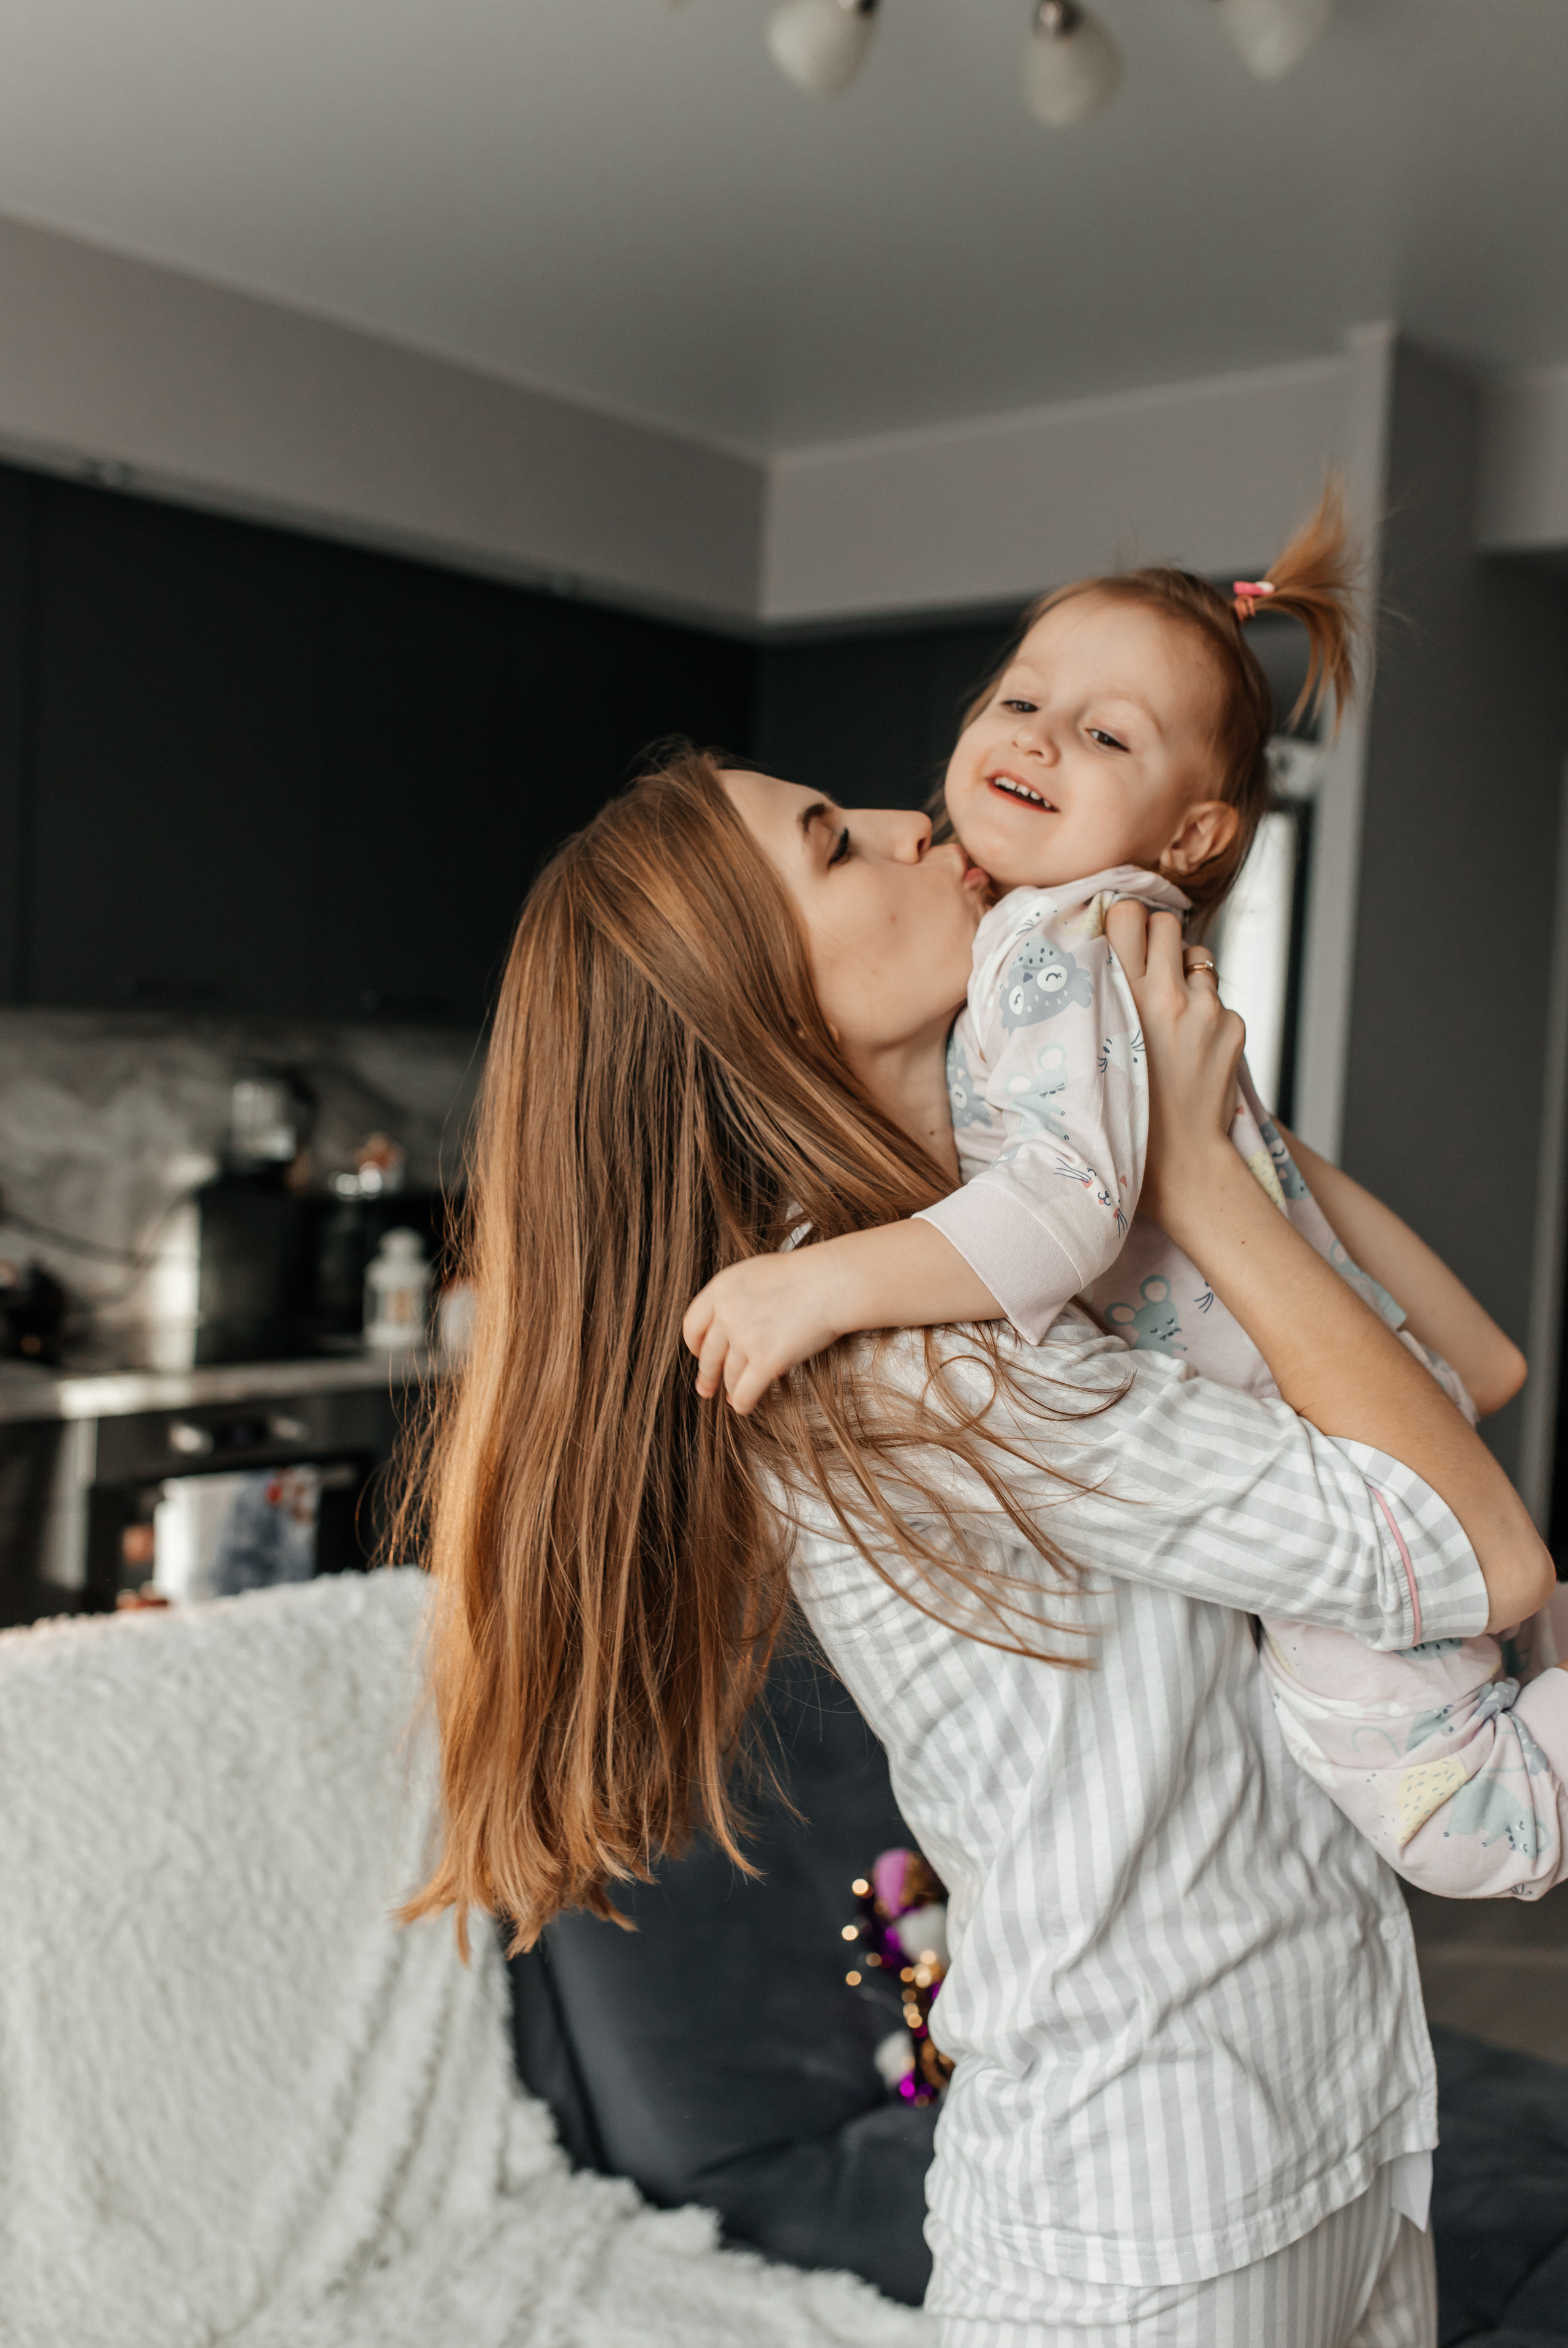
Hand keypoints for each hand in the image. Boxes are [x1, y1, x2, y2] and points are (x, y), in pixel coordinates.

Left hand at [683, 1249, 843, 1414]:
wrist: (832, 1283)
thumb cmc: (804, 1276)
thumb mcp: (755, 1273)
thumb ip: (734, 1296)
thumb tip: (724, 1320)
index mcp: (720, 1289)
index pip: (692, 1325)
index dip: (694, 1345)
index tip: (698, 1354)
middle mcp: (727, 1314)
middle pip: (708, 1355)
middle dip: (708, 1375)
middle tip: (707, 1387)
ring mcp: (745, 1338)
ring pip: (729, 1375)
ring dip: (731, 1388)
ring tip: (734, 1394)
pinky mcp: (766, 1361)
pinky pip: (745, 1393)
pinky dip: (743, 1403)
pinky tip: (744, 1406)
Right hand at [1105, 901, 1245, 1237]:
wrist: (1181, 1167)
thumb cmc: (1121, 1121)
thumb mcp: (1086, 1059)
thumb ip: (1085, 1009)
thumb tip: (1075, 969)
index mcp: (1122, 998)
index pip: (1126, 914)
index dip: (1122, 921)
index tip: (1116, 938)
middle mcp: (1167, 995)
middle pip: (1166, 922)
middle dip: (1156, 937)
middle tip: (1144, 964)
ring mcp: (1206, 1011)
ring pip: (1198, 956)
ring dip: (1183, 974)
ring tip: (1168, 1011)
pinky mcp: (1233, 1028)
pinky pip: (1218, 999)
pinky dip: (1205, 1014)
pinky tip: (1189, 1048)